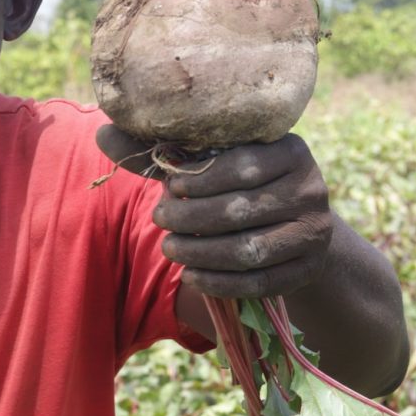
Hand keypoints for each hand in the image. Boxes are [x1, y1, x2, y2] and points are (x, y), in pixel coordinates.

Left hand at [96, 124, 332, 298]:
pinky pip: (259, 282)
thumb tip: (101, 133)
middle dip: (192, 219)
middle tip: (159, 221)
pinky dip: (220, 283)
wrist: (294, 227)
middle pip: (241, 210)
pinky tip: (192, 276)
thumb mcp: (209, 165)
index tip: (169, 187)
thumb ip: (161, 152)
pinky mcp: (307, 269)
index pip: (244, 166)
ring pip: (249, 250)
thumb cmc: (239, 187)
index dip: (201, 180)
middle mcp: (311, 188)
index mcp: (290, 150)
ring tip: (170, 249)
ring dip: (201, 253)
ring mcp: (314, 232)